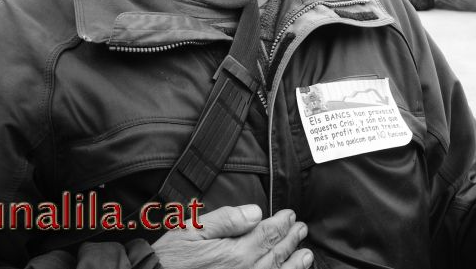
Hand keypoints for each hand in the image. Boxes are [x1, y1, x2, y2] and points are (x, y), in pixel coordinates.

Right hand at [152, 204, 312, 268]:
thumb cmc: (170, 260)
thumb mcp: (193, 230)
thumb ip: (227, 220)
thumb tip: (256, 212)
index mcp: (235, 254)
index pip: (268, 234)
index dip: (282, 223)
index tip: (290, 216)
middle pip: (276, 254)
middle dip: (291, 240)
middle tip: (301, 230)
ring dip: (294, 264)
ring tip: (306, 255)